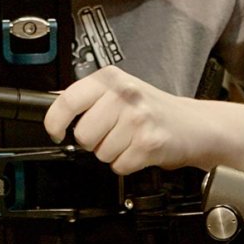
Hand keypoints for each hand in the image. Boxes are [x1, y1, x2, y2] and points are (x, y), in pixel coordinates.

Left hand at [44, 66, 191, 174]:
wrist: (192, 124)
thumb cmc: (151, 107)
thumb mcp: (118, 89)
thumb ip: (86, 95)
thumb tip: (52, 102)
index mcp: (110, 78)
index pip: (69, 99)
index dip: (55, 121)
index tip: (55, 131)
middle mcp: (123, 94)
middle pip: (83, 134)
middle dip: (92, 141)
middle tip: (108, 133)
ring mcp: (137, 118)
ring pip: (100, 153)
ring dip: (111, 153)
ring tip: (128, 139)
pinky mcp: (149, 143)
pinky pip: (119, 165)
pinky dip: (126, 163)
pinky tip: (138, 149)